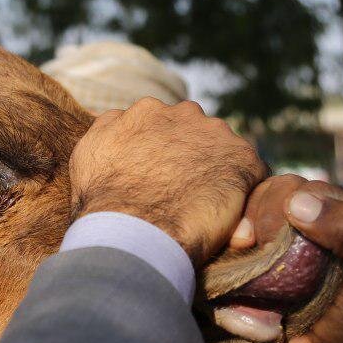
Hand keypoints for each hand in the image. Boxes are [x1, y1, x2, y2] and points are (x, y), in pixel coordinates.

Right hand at [69, 98, 265, 268]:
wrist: (133, 231)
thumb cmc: (102, 202)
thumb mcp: (87, 154)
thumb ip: (107, 129)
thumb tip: (120, 120)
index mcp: (145, 111)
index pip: (163, 125)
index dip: (164, 152)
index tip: (163, 176)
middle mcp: (183, 113)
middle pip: (196, 131)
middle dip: (194, 154)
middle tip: (186, 190)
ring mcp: (216, 134)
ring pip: (225, 149)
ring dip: (220, 170)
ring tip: (209, 206)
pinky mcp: (242, 159)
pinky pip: (254, 172)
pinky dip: (247, 191)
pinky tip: (235, 215)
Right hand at [237, 176, 342, 342]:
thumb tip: (299, 201)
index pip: (307, 187)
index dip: (281, 205)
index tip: (266, 237)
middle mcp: (322, 221)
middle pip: (275, 193)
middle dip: (257, 216)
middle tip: (248, 245)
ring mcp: (292, 243)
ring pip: (253, 211)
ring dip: (242, 230)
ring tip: (241, 252)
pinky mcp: (268, 265)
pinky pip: (242, 242)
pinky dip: (231, 250)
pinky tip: (233, 262)